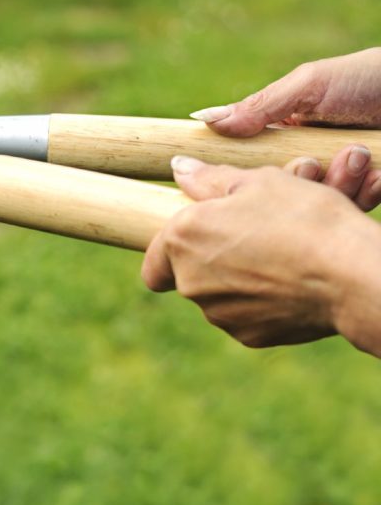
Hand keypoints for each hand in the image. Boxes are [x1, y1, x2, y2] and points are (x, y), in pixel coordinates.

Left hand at [141, 156, 380, 353]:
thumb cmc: (302, 219)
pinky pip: (246, 315)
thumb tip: (178, 167)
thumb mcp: (258, 181)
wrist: (352, 274)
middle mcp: (190, 282)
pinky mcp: (249, 336)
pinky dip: (260, 302)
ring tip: (278, 257)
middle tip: (252, 238)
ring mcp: (218, 314)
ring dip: (237, 278)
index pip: (153, 262)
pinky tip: (289, 283)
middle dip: (213, 259)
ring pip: (218, 295)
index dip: (169, 253)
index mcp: (181, 240)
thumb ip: (209, 178)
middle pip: (188, 275)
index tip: (195, 244)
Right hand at [190, 48, 380, 208]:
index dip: (245, 174)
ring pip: (317, 203)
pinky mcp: (367, 191)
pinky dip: (367, 192)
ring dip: (339, 183)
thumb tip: (203, 120)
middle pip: (281, 190)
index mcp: (285, 133)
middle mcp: (308, 158)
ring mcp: (338, 177)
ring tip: (360, 156)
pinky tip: (379, 173)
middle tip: (311, 163)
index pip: (251, 163)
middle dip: (298, 181)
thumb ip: (260, 106)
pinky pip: (354, 208)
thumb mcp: (310, 85)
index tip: (239, 181)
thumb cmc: (370, 77)